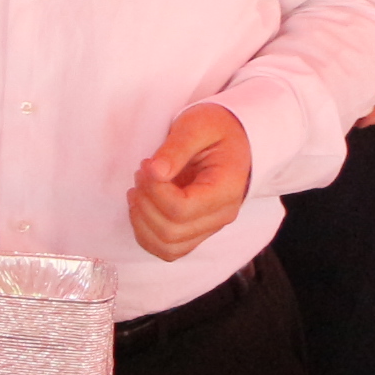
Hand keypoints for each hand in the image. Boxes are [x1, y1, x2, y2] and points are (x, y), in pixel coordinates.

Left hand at [128, 102, 250, 259]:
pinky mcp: (195, 231)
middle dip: (144, 203)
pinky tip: (141, 206)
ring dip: (141, 221)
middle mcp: (221, 216)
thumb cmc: (218, 129)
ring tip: (139, 190)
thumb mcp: (198, 125)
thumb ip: (177, 147)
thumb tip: (155, 172)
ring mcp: (209, 227)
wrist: (235, 140)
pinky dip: (145, 233)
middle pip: (171, 231)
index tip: (146, 164)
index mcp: (226, 189)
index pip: (182, 209)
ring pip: (167, 247)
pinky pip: (166, 248)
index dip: (154, 190)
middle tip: (142, 173)